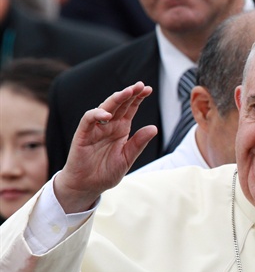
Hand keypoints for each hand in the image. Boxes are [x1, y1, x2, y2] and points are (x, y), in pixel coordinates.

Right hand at [54, 82, 156, 212]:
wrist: (87, 186)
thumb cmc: (106, 172)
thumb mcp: (127, 158)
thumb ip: (138, 143)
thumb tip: (154, 128)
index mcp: (121, 129)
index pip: (130, 109)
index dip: (138, 98)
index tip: (148, 89)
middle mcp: (109, 125)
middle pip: (120, 104)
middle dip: (129, 93)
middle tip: (140, 85)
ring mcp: (95, 128)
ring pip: (105, 107)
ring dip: (116, 99)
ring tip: (128, 92)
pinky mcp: (83, 134)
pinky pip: (88, 120)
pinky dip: (96, 114)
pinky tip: (107, 114)